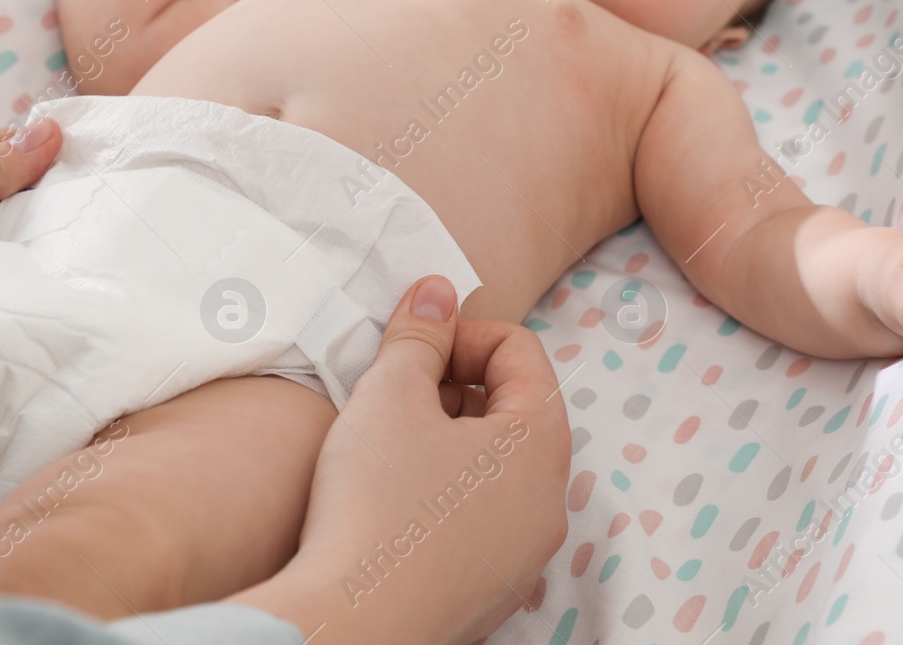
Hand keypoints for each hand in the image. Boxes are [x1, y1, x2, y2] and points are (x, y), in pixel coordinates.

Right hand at [229, 276, 571, 644]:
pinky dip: (442, 497)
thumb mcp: (388, 393)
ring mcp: (523, 557)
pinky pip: (477, 523)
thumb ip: (418, 333)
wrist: (353, 626)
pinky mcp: (489, 594)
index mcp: (542, 444)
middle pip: (512, 410)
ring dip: (445, 441)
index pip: (521, 351)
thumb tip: (437, 291)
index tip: (410, 350)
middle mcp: (549, 503)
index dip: (460, 334)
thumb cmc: (375, 504)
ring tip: (385, 447)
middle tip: (392, 395)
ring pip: (494, 470)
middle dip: (451, 387)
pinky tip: (388, 505)